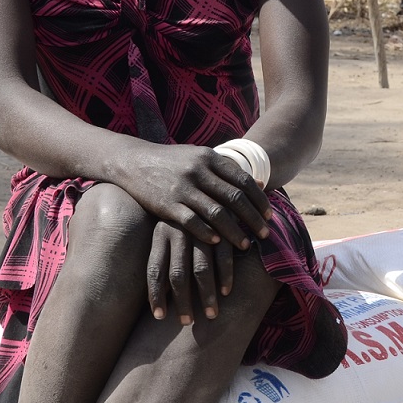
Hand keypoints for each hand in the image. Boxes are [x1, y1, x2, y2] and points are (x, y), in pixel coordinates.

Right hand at [113, 142, 270, 250]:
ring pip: (217, 213)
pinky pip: (192, 222)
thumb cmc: (171, 162)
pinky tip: (217, 243)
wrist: (132, 161)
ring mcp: (182, 187)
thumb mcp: (198, 157)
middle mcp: (198, 171)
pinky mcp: (166, 204)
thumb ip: (225, 169)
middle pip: (234, 198)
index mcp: (209, 157)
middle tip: (265, 234)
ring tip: (245, 245)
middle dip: (253, 219)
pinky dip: (207, 233)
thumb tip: (258, 182)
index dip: (259, 200)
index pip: (243, 181)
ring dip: (234, 232)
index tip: (269, 216)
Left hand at [146, 221, 253, 322]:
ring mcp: (200, 229)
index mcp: (160, 232)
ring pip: (200, 270)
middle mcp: (178, 231)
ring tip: (210, 315)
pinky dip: (225, 276)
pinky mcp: (222, 225)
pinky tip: (226, 292)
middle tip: (187, 322)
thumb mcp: (166, 225)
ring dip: (206, 295)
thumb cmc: (182, 212)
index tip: (160, 316)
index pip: (154, 270)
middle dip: (182, 302)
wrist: (204, 177)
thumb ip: (163, 254)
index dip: (155, 295)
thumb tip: (156, 288)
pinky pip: (223, 257)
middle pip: (177, 274)